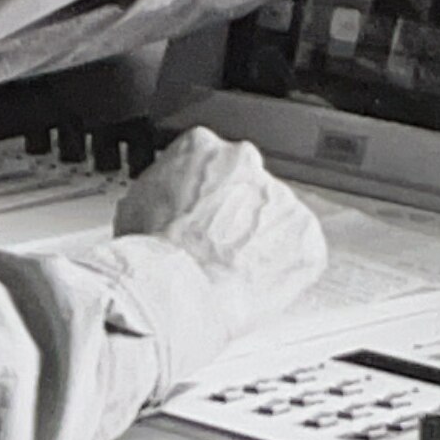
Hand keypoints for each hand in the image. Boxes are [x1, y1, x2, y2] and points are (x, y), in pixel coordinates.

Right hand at [112, 127, 325, 315]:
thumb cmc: (154, 256)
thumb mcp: (133, 207)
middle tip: (217, 245)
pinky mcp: (305, 234)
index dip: (203, 195)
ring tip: (233, 270)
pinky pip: (301, 249)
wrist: (179, 292)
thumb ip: (161, 192)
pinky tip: (257, 282)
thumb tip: (163, 204)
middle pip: (246, 185)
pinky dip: (286, 266)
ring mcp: (281, 197)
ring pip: (274, 216)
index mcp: (202, 147)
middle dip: (236, 214)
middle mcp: (246, 162)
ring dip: (260, 239)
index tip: (201, 214)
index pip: (209, 162)